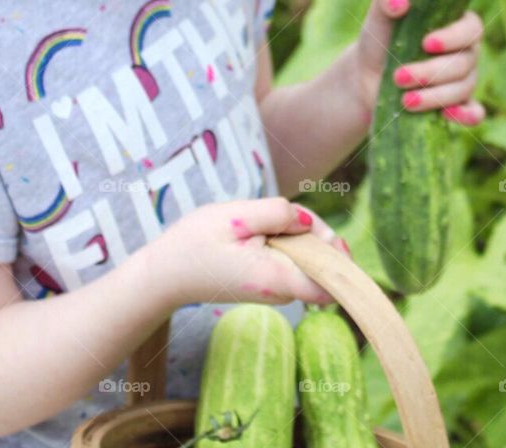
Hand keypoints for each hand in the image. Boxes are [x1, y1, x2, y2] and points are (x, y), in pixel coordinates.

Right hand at [151, 197, 347, 306]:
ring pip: (306, 258)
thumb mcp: (235, 216)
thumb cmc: (196, 243)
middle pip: (320, 261)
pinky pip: (291, 260)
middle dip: (312, 231)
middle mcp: (280, 291)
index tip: (328, 234)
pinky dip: (283, 242)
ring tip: (261, 221)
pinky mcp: (268, 284)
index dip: (340, 259)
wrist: (165, 274)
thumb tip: (309, 222)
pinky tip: (258, 232)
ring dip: (296, 234)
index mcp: (275, 278)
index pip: (330, 285)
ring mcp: (275, 290)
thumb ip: (277, 214)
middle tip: (281, 213)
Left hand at [353, 0, 485, 126]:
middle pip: (464, 63)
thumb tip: (401, 2)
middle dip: (430, 72)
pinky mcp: (455, 105)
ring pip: (463, 88)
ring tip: (404, 100)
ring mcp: (464, 80)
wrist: (368, 76)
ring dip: (434, 96)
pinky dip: (467, 116)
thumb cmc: (380, 38)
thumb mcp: (379, 15)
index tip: (425, 43)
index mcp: (455, 23)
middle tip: (398, 76)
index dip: (453, 37)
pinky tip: (448, 115)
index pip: (471, 28)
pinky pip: (474, 112)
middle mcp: (465, 51)